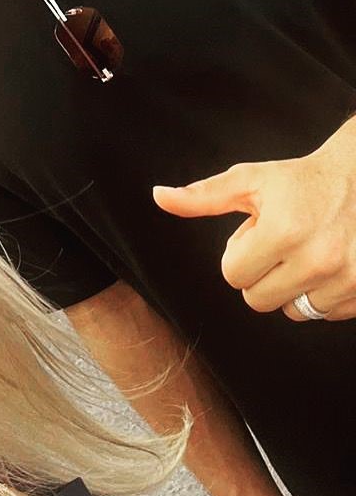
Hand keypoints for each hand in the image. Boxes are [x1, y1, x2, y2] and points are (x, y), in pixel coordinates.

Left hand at [153, 118, 355, 321]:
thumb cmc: (299, 181)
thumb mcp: (249, 181)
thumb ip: (202, 196)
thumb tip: (158, 196)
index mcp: (283, 231)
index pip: (233, 275)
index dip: (239, 253)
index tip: (256, 233)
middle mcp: (317, 260)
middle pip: (258, 300)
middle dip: (260, 273)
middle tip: (279, 243)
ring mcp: (346, 280)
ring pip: (292, 312)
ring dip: (291, 287)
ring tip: (304, 252)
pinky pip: (324, 315)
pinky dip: (320, 294)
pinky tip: (328, 263)